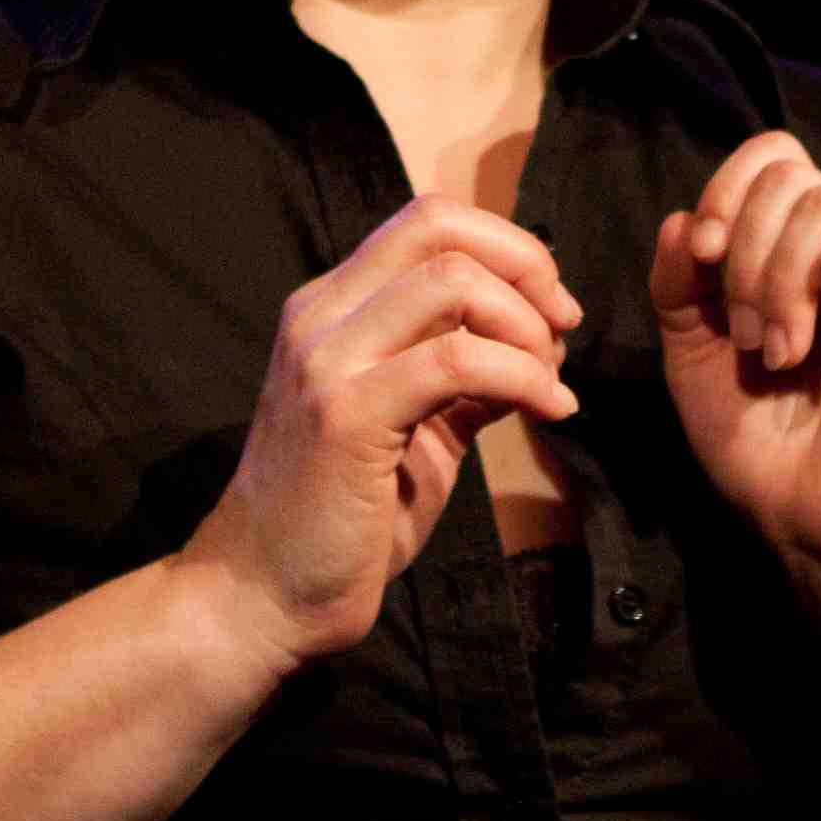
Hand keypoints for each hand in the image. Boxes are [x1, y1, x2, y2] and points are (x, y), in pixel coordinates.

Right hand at [183, 197, 582, 672]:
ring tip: (550, 382)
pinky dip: (521, 376)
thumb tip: (539, 342)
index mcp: (331, 308)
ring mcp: (327, 361)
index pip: (428, 221)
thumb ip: (461, 375)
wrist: (258, 598)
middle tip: (563, 330)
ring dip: (526, 325)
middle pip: (439, 225)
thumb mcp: (413, 428)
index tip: (552, 307)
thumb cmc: (340, 520)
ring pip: (452, 280)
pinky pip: (455, 360)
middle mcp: (320, 316)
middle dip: (525, 265)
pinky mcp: (344, 416)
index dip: (508, 247)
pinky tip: (548, 411)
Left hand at [650, 133, 820, 599]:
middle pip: (790, 176)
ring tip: (785, 350)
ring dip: (786, 272)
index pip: (769, 163)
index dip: (727, 189)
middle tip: (750, 338)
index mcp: (788, 257)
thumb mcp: (692, 357)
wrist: (815, 524)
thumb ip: (678, 284)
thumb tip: (683, 219)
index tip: (704, 257)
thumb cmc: (759, 450)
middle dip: (748, 251)